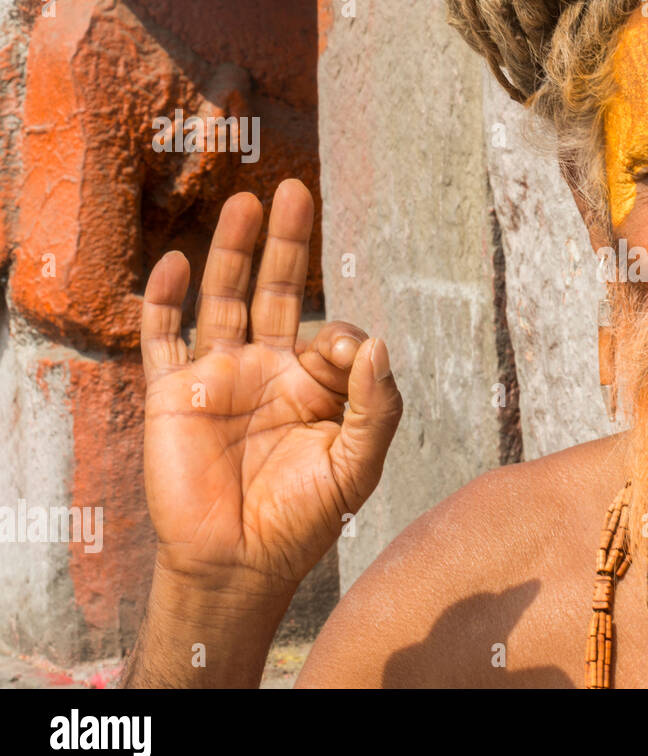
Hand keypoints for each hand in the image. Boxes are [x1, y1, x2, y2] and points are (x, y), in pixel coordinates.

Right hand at [140, 179, 402, 597]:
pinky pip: (163, 338)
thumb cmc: (305, 519)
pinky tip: (177, 263)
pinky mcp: (172, 394)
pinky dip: (165, 301)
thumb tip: (374, 342)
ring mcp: (219, 377)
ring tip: (246, 203)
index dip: (343, 336)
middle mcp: (269, 369)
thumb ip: (376, 406)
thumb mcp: (358, 465)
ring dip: (232, 252)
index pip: (333, 331)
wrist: (240, 564)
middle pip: (278, 290)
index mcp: (316, 384)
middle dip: (287, 243)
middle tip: (296, 191)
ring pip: (224, 299)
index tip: (341, 358)